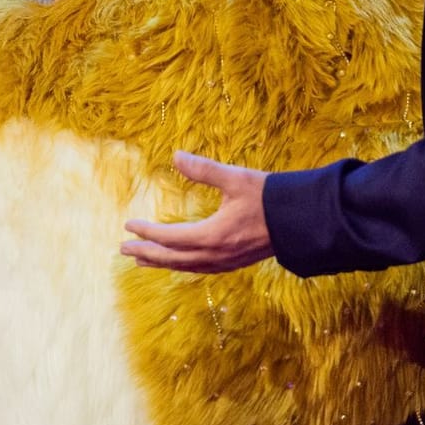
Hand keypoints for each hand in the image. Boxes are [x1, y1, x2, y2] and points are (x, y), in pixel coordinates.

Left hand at [121, 152, 273, 273]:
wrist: (302, 220)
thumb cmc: (269, 197)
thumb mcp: (235, 179)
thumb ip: (204, 170)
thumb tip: (176, 156)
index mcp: (212, 236)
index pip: (169, 238)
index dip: (147, 232)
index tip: (129, 225)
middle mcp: (215, 255)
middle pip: (172, 258)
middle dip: (146, 253)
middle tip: (123, 249)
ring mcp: (225, 262)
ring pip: (185, 267)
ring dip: (161, 263)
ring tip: (142, 260)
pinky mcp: (234, 263)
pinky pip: (199, 269)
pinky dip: (181, 266)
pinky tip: (178, 262)